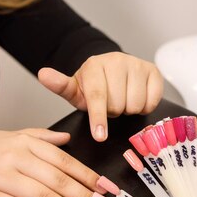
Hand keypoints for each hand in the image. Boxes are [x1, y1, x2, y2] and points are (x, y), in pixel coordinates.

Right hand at [0, 129, 113, 196]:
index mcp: (24, 143)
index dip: (88, 176)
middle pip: (58, 180)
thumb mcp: (10, 136)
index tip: (106, 189)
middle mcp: (15, 158)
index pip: (64, 160)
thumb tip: (67, 139)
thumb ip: (40, 137)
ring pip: (42, 196)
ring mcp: (0, 178)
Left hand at [38, 52, 163, 141]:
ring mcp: (136, 64)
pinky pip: (151, 101)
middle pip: (117, 104)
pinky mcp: (153, 70)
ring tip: (122, 100)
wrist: (113, 70)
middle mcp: (117, 60)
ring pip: (135, 104)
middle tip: (109, 104)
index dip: (99, 118)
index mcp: (94, 65)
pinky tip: (136, 97)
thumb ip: (60, 86)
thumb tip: (43, 74)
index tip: (100, 136)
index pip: (97, 96)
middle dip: (112, 111)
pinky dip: (144, 106)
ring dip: (128, 109)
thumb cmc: (93, 85)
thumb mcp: (75, 89)